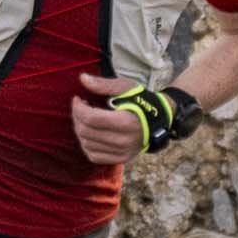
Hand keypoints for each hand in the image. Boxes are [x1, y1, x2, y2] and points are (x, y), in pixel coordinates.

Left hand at [71, 72, 203, 160]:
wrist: (160, 120)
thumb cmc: (141, 100)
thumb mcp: (125, 87)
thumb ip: (103, 84)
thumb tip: (82, 78)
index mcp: (126, 121)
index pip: (91, 118)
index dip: (78, 108)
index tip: (78, 99)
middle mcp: (124, 141)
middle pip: (86, 132)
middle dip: (77, 117)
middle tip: (81, 107)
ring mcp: (122, 152)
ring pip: (87, 145)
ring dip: (80, 130)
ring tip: (85, 119)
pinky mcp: (121, 159)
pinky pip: (94, 156)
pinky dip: (87, 144)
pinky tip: (90, 133)